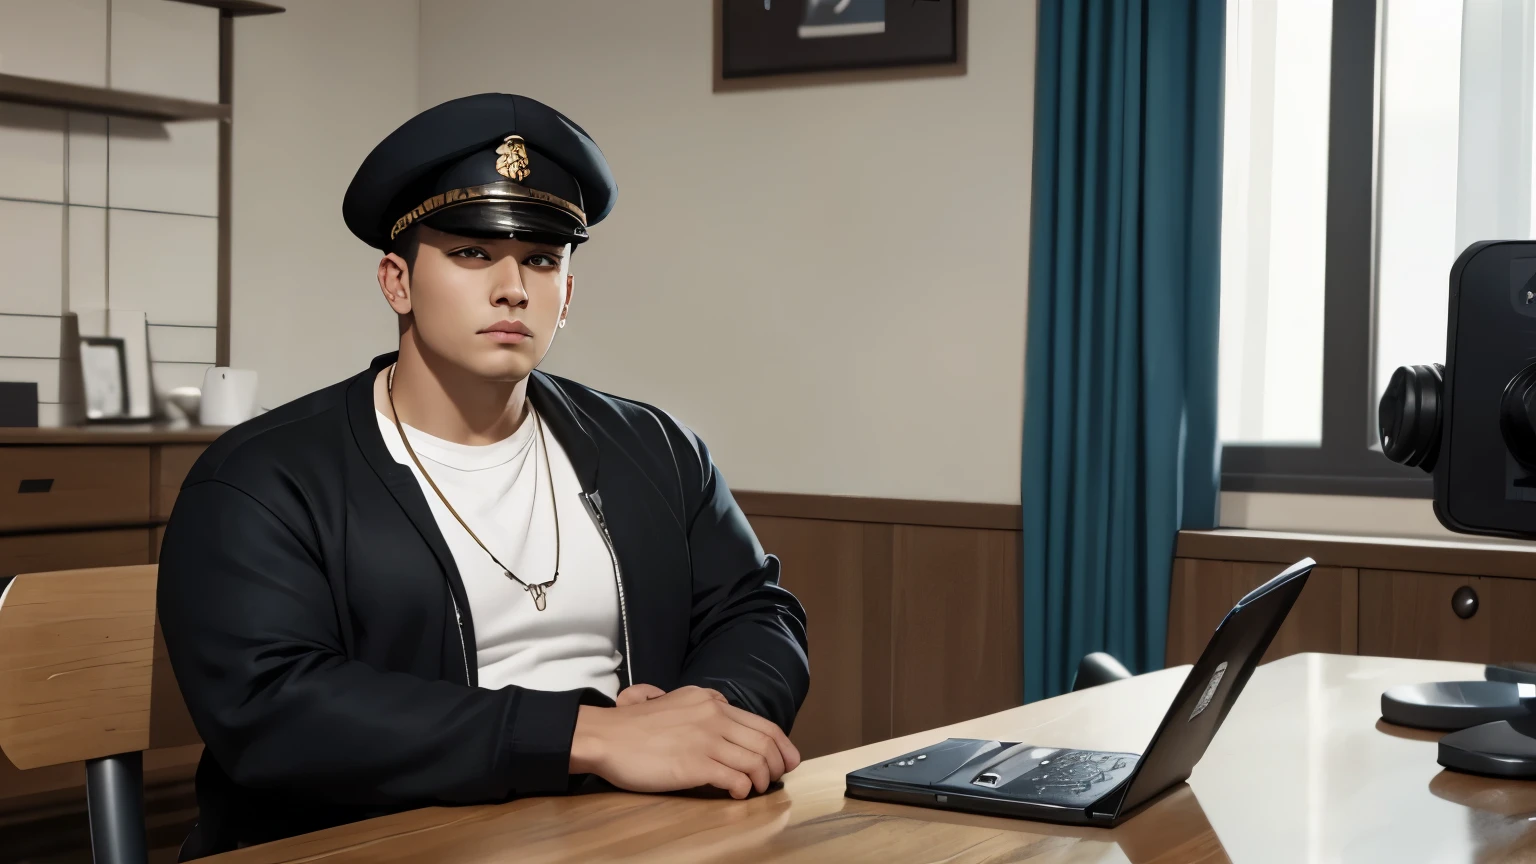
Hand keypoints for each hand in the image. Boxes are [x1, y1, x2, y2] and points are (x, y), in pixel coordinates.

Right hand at [570, 685, 800, 799]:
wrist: (605, 736)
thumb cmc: (633, 726)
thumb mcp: (673, 701)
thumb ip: (699, 707)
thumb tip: (720, 714)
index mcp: (710, 700)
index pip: (761, 723)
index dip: (782, 745)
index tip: (787, 760)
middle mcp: (713, 715)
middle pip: (765, 742)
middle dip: (778, 764)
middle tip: (776, 779)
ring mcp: (705, 739)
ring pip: (756, 761)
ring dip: (761, 779)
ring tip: (754, 789)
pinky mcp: (695, 764)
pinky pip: (735, 778)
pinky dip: (743, 789)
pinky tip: (736, 793)